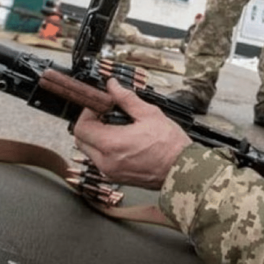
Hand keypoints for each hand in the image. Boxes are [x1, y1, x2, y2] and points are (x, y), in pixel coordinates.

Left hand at [74, 80, 191, 189]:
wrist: (182, 170)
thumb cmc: (170, 145)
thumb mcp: (149, 114)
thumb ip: (126, 99)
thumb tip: (112, 85)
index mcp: (111, 144)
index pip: (81, 127)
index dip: (87, 113)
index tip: (100, 106)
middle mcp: (106, 162)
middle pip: (81, 140)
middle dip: (89, 124)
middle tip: (105, 114)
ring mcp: (110, 172)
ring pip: (89, 151)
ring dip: (96, 137)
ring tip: (116, 127)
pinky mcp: (116, 177)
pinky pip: (100, 161)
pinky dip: (103, 149)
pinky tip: (121, 140)